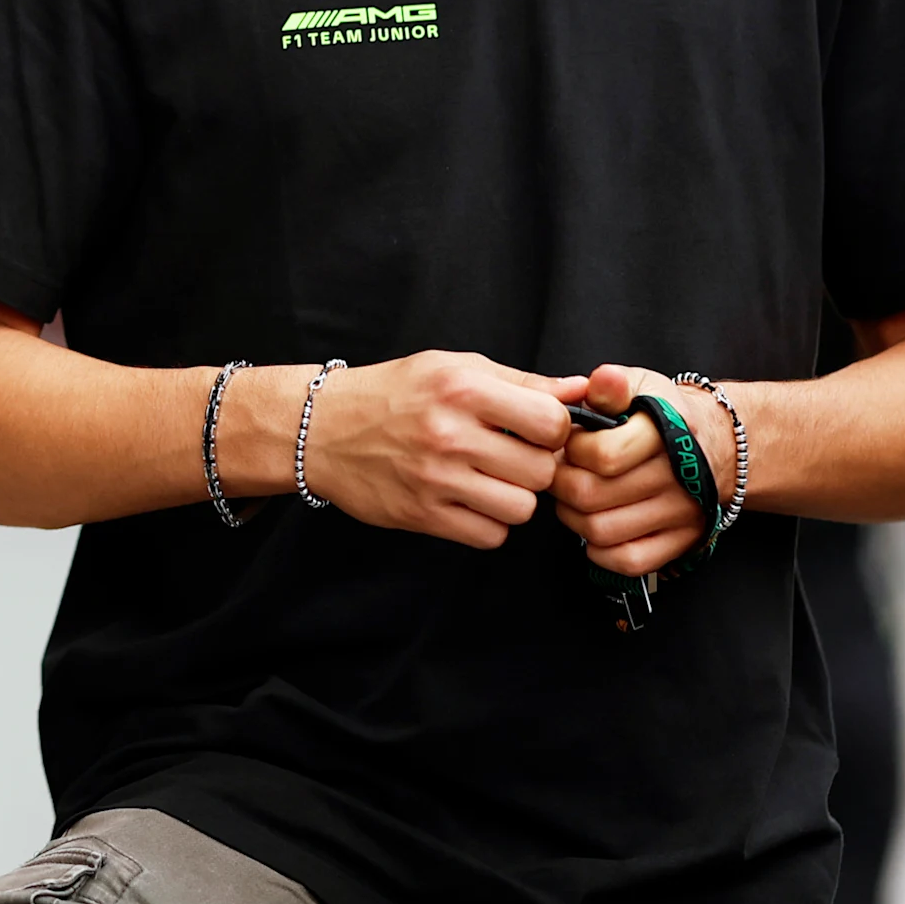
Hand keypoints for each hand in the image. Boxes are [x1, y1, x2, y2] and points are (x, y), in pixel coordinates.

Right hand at [296, 354, 590, 548]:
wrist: (321, 429)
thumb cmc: (394, 394)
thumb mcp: (453, 368)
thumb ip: (520, 381)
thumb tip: (583, 390)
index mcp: (462, 388)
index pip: (552, 422)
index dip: (555, 430)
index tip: (538, 431)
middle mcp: (449, 433)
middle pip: (542, 470)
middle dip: (536, 467)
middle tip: (512, 458)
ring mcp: (434, 478)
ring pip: (521, 508)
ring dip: (514, 498)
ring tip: (490, 480)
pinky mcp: (421, 515)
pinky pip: (490, 535)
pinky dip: (488, 524)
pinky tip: (469, 501)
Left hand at [553, 365, 735, 575]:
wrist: (713, 444)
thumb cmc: (661, 413)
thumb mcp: (639, 385)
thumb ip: (612, 385)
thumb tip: (604, 380)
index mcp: (665, 432)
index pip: (602, 455)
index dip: (571, 449)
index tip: (568, 441)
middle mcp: (678, 476)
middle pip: (591, 496)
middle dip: (561, 483)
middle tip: (560, 471)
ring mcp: (682, 513)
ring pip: (602, 531)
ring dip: (573, 517)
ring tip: (575, 496)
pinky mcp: (682, 541)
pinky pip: (630, 561)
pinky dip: (600, 551)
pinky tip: (594, 527)